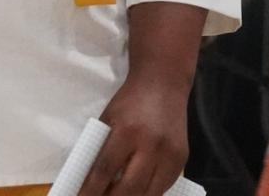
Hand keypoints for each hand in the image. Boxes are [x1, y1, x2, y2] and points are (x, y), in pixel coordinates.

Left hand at [81, 73, 189, 194]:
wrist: (164, 82)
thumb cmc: (130, 101)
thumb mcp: (109, 120)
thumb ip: (101, 151)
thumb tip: (87, 184)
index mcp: (127, 131)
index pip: (104, 170)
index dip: (90, 192)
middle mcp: (151, 144)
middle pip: (128, 189)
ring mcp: (169, 153)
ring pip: (148, 195)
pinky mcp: (181, 159)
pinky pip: (163, 188)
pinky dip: (148, 194)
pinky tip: (137, 192)